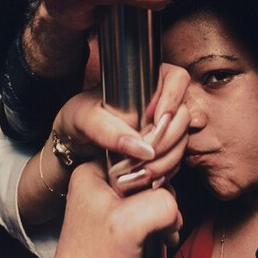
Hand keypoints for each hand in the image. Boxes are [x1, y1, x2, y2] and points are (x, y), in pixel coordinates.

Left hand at [43, 160, 181, 257]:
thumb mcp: (129, 223)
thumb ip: (160, 202)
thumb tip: (174, 203)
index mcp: (94, 171)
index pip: (136, 151)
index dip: (155, 169)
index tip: (160, 189)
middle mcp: (102, 183)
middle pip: (150, 174)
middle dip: (163, 198)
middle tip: (161, 220)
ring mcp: (113, 203)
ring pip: (155, 194)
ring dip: (166, 215)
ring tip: (162, 232)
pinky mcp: (124, 220)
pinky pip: (153, 211)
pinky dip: (163, 225)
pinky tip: (163, 237)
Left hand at [53, 63, 190, 183]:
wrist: (74, 142)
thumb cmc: (78, 118)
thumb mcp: (85, 118)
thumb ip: (109, 131)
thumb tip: (142, 149)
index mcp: (145, 79)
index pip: (177, 79)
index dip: (173, 99)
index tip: (157, 120)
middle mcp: (160, 100)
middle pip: (183, 114)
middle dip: (168, 138)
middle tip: (147, 154)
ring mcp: (164, 125)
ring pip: (183, 139)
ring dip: (167, 158)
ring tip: (144, 171)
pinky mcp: (163, 147)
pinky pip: (176, 158)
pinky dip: (165, 170)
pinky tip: (149, 178)